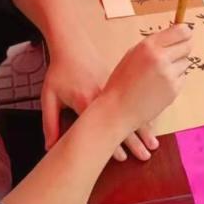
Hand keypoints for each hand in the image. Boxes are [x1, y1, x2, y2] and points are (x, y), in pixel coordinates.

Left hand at [41, 37, 158, 161]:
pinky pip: (133, 100)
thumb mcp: (50, 96)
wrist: (72, 44)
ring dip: (144, 128)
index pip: (103, 129)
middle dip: (135, 142)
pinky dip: (142, 112)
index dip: (113, 146)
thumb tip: (51, 148)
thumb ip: (50, 123)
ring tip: (154, 143)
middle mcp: (104, 96)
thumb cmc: (59, 70)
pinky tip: (152, 121)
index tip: (123, 159)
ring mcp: (113, 89)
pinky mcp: (117, 83)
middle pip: (122, 122)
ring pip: (132, 111)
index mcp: (87, 102)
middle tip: (146, 157)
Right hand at [101, 25, 192, 132]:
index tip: (185, 34)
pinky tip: (160, 85)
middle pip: (188, 45)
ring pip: (186, 62)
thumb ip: (154, 45)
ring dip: (178, 65)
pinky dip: (175, 79)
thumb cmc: (122, 80)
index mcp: (149, 46)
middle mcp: (161, 58)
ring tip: (160, 73)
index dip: (185, 32)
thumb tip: (175, 35)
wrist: (118, 109)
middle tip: (174, 53)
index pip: (181, 31)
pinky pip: (183, 77)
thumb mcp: (133, 54)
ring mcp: (169, 75)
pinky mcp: (174, 90)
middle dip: (183, 48)